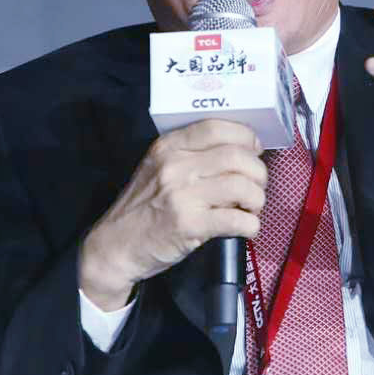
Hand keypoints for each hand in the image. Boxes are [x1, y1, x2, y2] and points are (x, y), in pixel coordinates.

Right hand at [79, 119, 266, 310]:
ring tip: (251, 208)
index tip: (255, 150)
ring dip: (257, 199)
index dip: (245, 137)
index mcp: (168, 147)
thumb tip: (242, 150)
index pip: (217, 127)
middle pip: (237, 156)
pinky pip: (237, 220)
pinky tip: (246, 228)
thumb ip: (191, 155)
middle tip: (256, 186)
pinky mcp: (189, 225)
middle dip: (258, 172)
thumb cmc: (143, 207)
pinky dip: (250, 225)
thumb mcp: (157, 168)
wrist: (115, 246)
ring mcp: (182, 195)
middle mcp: (175, 166)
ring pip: (242, 186)